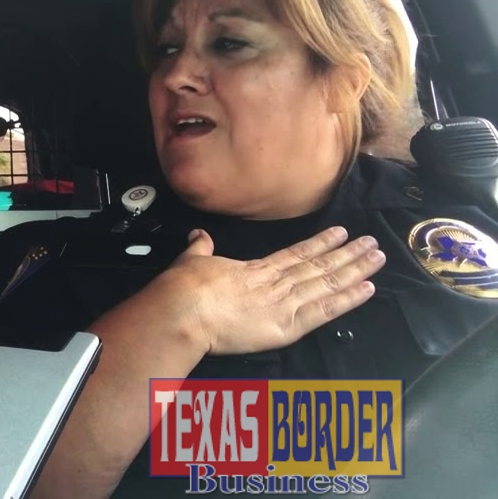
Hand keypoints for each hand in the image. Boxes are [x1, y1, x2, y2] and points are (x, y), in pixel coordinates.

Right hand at [161, 226, 383, 355]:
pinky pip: (325, 311)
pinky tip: (367, 288)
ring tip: (377, 257)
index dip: (320, 243)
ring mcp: (284, 304)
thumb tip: (198, 234)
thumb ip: (200, 248)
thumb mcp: (190, 261)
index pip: (296, 254)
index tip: (341, 232)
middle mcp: (276, 283)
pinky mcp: (288, 327)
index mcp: (254, 269)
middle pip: (319, 266)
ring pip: (328, 284)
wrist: (183, 312)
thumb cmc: (183, 289)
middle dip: (348, 254)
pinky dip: (348, 300)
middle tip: (372, 242)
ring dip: (355, 270)